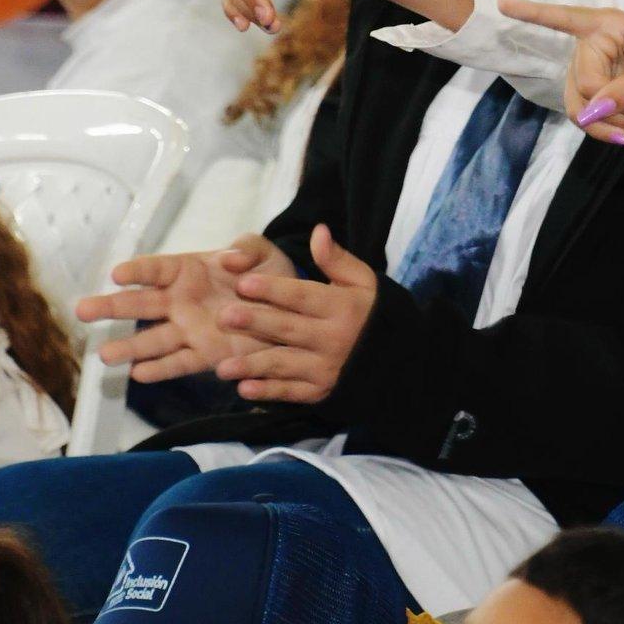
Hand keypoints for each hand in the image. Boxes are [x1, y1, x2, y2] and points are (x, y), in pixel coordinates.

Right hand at [84, 235, 293, 381]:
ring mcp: (189, 330)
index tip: (118, 274)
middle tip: (81, 310)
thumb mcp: (263, 253)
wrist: (289, 310)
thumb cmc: (268, 275)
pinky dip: (161, 369)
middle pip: (140, 304)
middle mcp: (180, 302)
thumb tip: (231, 259)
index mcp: (189, 271)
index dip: (138, 271)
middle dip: (111, 307)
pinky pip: (180, 363)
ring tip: (104, 355)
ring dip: (129, 347)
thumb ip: (248, 249)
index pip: (156, 269)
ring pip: (152, 339)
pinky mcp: (205, 354)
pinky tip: (140, 374)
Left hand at [214, 224, 379, 403]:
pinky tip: (245, 390)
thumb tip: (318, 231)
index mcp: (343, 308)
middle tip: (224, 317)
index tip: (243, 283)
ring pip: (285, 364)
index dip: (274, 290)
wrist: (401, 361)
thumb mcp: (364, 282)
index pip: (303, 296)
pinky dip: (268, 393)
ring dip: (253, 366)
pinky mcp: (321, 391)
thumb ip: (337, 259)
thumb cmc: (373, 314)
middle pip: (289, 329)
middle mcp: (334, 339)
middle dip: (256, 323)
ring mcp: (327, 368)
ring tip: (222, 368)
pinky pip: (292, 392)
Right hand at [497, 0, 623, 145]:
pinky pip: (595, 122)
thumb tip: (596, 110)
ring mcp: (592, 75)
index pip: (563, 18)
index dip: (533, 13)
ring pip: (584, 111)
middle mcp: (592, 49)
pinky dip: (620, 132)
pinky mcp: (597, 99)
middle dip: (616, 111)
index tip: (501, 4)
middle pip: (582, 88)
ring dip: (618, 127)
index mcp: (605, 26)